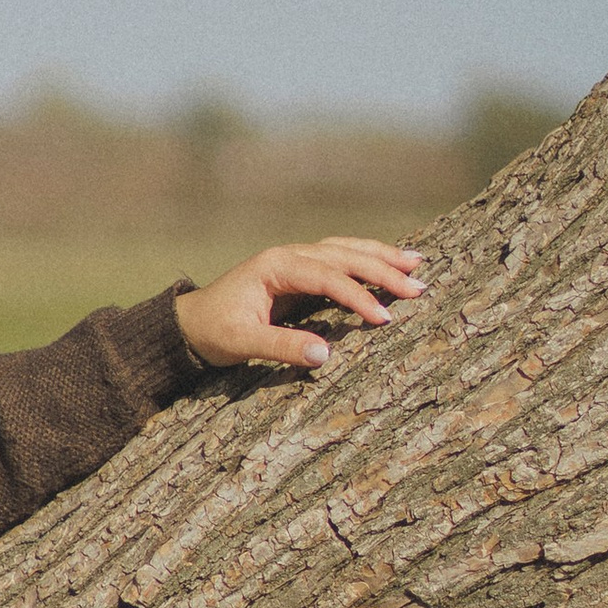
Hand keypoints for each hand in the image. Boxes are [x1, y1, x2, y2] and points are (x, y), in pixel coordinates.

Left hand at [174, 235, 424, 373]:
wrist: (190, 323)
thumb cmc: (214, 333)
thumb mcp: (242, 344)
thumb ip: (282, 348)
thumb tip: (326, 356)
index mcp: (275, 267)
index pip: (327, 277)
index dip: (357, 296)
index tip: (383, 319)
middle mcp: (288, 255)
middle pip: (343, 256)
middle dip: (382, 270)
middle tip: (418, 288)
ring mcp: (295, 260)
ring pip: (345, 251)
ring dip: (381, 257)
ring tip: (417, 263)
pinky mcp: (299, 271)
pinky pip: (339, 260)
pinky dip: (366, 260)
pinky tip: (390, 263)